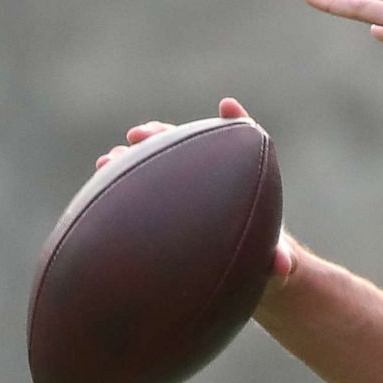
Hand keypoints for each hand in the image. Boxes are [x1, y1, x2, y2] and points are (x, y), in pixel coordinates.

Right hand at [94, 97, 298, 281]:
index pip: (239, 146)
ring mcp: (186, 193)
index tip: (228, 108)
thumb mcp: (274, 261)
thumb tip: (282, 266)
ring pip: (159, 167)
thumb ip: (279, 260)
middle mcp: (210, 181)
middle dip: (164, 138)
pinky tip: (99, 184)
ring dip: (135, 159)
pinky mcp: (167, 209)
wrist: (247, 274)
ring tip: (109, 159)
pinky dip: (123, 184)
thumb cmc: (263, 261)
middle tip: (139, 134)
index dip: (235, 124)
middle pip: (188, 148)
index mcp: (242, 184)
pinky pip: (142, 192)